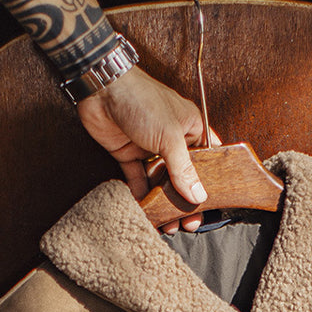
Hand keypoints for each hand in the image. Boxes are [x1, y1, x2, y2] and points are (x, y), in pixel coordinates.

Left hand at [76, 67, 216, 232]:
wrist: (102, 89)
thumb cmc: (142, 100)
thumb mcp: (170, 137)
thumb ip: (184, 169)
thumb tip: (198, 195)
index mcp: (191, 128)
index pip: (207, 160)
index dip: (209, 183)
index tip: (209, 205)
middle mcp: (172, 138)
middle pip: (182, 174)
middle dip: (185, 199)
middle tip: (188, 222)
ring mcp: (150, 146)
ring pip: (161, 180)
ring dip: (164, 201)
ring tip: (168, 223)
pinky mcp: (129, 153)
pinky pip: (138, 178)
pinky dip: (141, 193)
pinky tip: (145, 209)